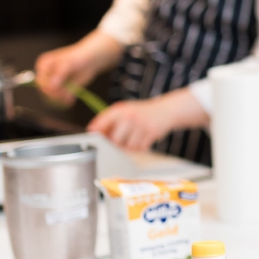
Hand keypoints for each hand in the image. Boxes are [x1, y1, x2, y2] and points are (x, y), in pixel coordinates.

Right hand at [35, 31, 122, 103]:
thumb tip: (51, 86)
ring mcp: (52, 84)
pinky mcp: (61, 91)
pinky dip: (65, 102)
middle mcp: (46, 75)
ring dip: (60, 100)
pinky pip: (60, 100)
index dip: (48, 89)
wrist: (90, 60)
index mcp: (43, 66)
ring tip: (70, 98)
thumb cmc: (78, 58)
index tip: (58, 92)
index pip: (40, 82)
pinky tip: (72, 100)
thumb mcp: (69, 63)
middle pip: (45, 91)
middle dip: (55, 96)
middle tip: (66, 96)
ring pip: (51, 98)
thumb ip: (59, 74)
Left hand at [88, 89, 206, 152]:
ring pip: (127, 147)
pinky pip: (139, 148)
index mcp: (118, 110)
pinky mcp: (151, 133)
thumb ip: (109, 120)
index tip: (94, 140)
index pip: (101, 124)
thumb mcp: (124, 111)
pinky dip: (139, 148)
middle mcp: (129, 116)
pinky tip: (142, 141)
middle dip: (115, 145)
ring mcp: (140, 125)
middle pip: (114, 140)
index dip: (96, 134)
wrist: (166, 110)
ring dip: (129, 147)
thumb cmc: (141, 113)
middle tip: (120, 142)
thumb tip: (93, 132)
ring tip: (133, 140)